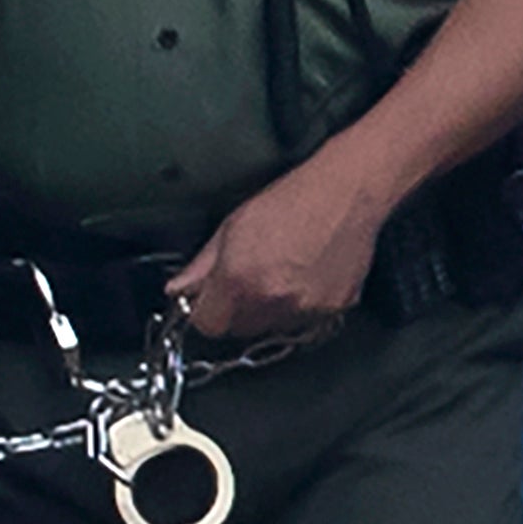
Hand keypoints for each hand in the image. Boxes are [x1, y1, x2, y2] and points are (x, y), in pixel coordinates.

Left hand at [166, 158, 386, 339]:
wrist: (345, 194)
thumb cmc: (289, 201)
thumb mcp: (232, 227)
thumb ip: (202, 266)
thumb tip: (178, 289)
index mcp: (240, 279)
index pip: (208, 325)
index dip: (206, 313)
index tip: (209, 302)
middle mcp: (273, 300)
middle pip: (240, 329)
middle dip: (236, 311)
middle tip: (246, 280)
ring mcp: (307, 308)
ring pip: (274, 328)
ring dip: (270, 311)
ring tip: (279, 274)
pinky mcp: (336, 309)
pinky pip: (308, 322)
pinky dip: (302, 308)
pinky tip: (304, 277)